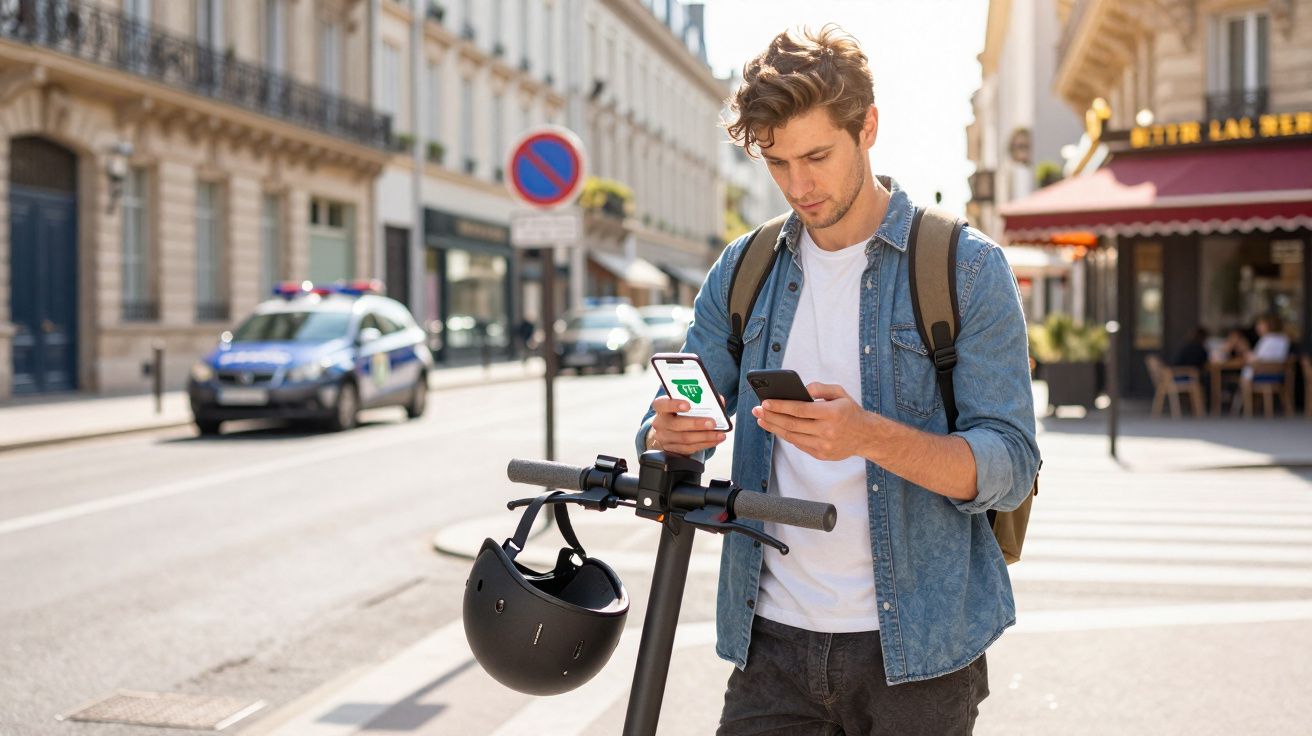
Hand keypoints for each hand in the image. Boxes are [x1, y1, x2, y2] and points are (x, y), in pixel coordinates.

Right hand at [648, 395, 727, 455]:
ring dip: (705, 436)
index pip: (663, 404)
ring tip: (719, 434)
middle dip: (696, 424)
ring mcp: (665, 438)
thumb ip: (700, 399)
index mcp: (661, 407)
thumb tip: (719, 400)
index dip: (674, 404)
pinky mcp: (673, 449)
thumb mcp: (684, 402)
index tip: (688, 405)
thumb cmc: (680, 412)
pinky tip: (715, 440)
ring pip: (685, 439)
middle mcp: (660, 423)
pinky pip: (690, 448)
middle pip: (676, 425)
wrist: (668, 430)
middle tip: (712, 423)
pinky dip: (705, 444)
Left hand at [752, 382, 870, 461]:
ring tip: (762, 419)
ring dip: (774, 427)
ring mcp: (824, 445)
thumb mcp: (840, 393)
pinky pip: (798, 444)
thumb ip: (820, 388)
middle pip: (792, 424)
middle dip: (771, 416)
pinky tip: (776, 427)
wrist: (866, 436)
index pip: (800, 410)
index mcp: (832, 413)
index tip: (765, 402)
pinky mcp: (821, 455)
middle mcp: (827, 431)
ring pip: (792, 436)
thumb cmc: (849, 411)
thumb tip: (801, 389)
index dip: (780, 406)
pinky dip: (786, 436)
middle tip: (757, 410)